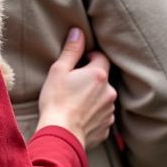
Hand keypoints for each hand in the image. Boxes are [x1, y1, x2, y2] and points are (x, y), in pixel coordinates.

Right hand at [38, 28, 116, 148]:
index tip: (78, 63)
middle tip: (72, 84)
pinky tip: (78, 116)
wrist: (60, 134)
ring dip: (93, 96)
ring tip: (74, 102)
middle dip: (90, 78)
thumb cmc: (56, 100)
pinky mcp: (106, 127)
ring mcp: (109, 111)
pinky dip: (93, 113)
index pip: (101, 57)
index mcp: (98, 75)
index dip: (89, 57)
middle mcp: (109, 92)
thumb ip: (71, 50)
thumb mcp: (59, 70)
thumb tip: (78, 32)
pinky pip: (101, 115)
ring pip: (103, 97)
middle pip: (102, 78)